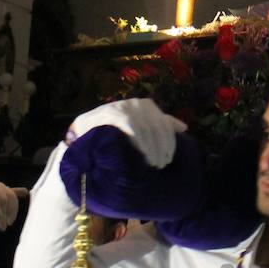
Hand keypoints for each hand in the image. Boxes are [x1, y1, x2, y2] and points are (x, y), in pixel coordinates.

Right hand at [68, 98, 186, 168]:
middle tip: (162, 164)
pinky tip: (143, 156)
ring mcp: (124, 106)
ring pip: (146, 129)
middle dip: (162, 147)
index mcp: (147, 105)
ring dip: (152, 148)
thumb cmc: (115, 131)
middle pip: (157, 127)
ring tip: (154, 164)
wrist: (85, 129)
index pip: (165, 123)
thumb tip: (184, 127)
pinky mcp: (112, 114)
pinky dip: (140, 143)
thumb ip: (159, 125)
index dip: (170, 142)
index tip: (170, 158)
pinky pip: (132, 128)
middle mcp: (137, 103)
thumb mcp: (140, 126)